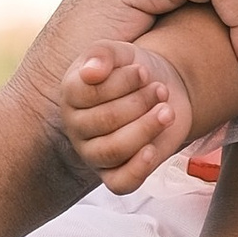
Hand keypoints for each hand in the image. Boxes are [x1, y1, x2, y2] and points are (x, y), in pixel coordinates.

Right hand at [61, 40, 196, 196]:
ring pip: (114, 150)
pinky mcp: (115, 174)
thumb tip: (90, 72)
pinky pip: (120, 184)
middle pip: (104, 121)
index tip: (143, 71)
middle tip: (160, 89)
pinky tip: (153, 150)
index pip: (88, 92)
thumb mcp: (120, 53)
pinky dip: (138, 169)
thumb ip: (102, 54)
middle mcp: (77, 127)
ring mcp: (94, 153)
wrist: (162, 90)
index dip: (121, 82)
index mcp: (71, 95)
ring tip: (166, 110)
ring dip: (146, 128)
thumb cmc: (135, 72)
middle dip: (140, 102)